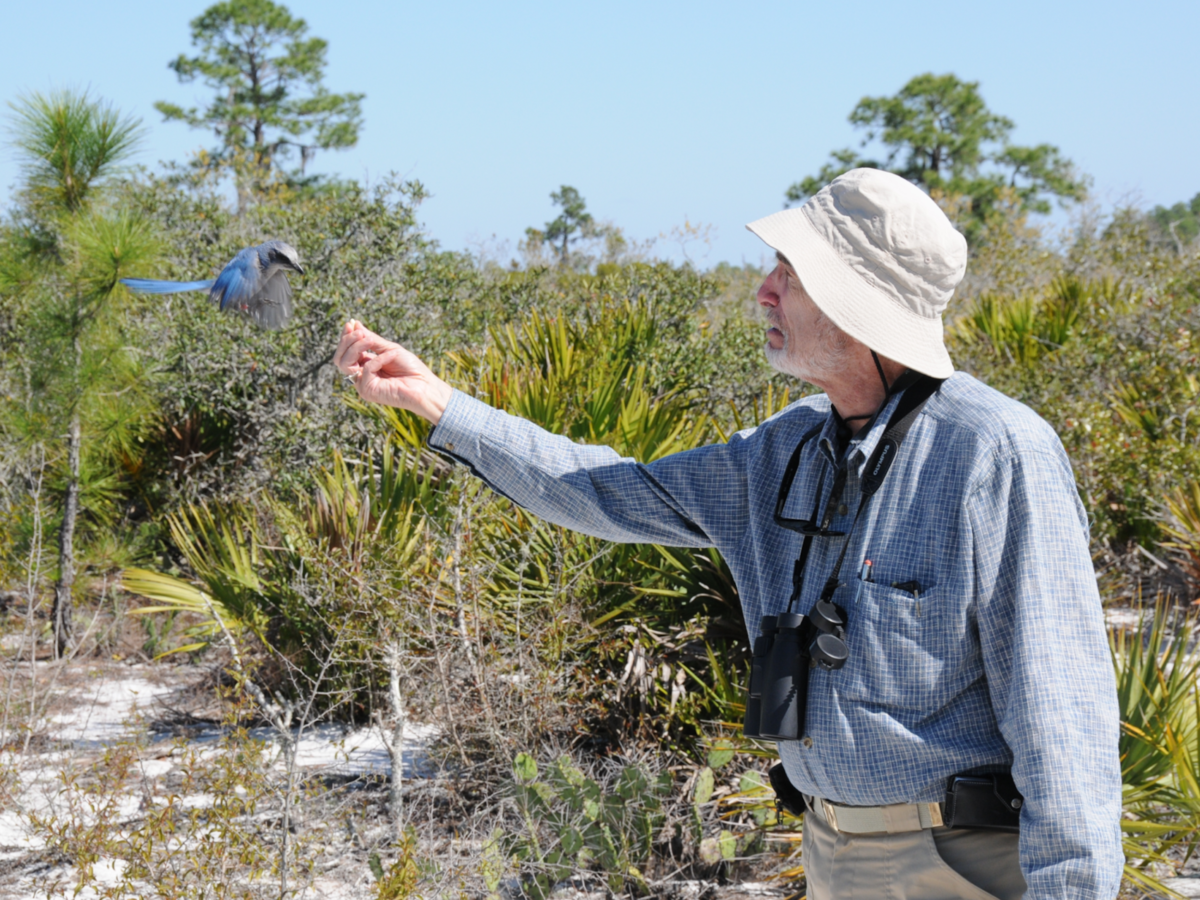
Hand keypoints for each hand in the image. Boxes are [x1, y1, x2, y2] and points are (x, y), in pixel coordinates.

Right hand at [333, 320, 452, 423]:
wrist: (425, 386)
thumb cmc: (411, 369)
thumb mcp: (390, 349)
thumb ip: (371, 339)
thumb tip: (355, 324)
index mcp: (365, 365)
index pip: (346, 351)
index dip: (345, 337)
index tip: (350, 323)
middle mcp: (361, 376)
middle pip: (340, 358)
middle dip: (347, 341)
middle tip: (359, 332)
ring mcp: (363, 384)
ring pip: (345, 364)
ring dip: (356, 347)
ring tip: (370, 340)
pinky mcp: (367, 391)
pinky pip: (366, 369)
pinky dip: (379, 359)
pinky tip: (392, 356)